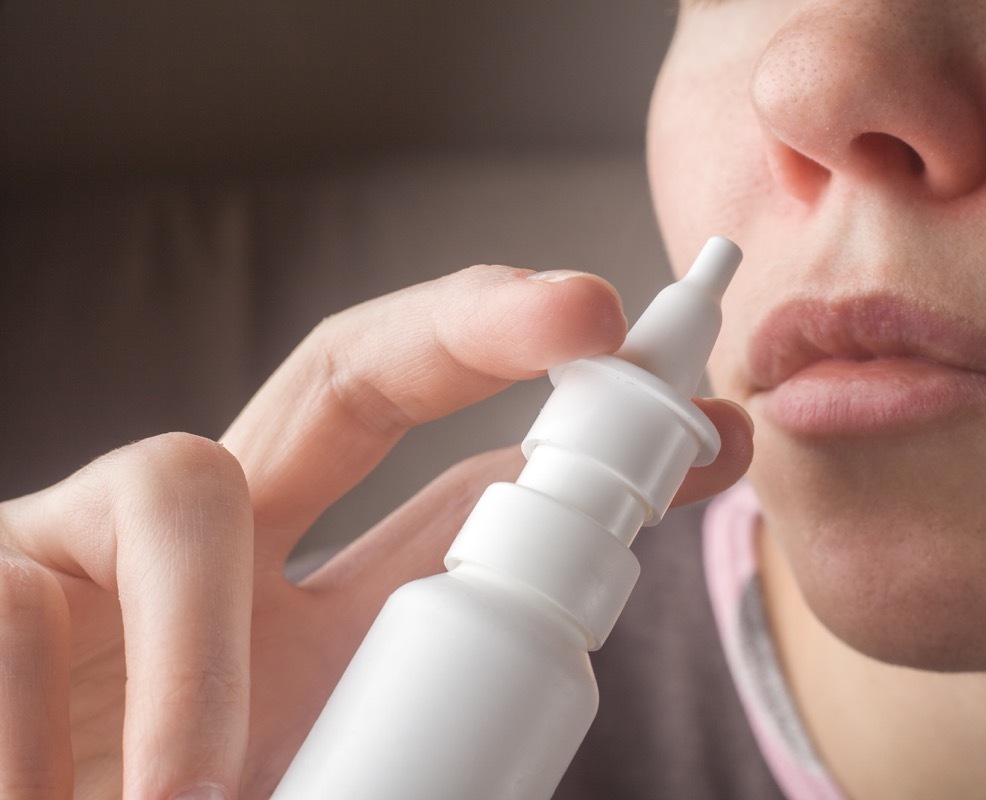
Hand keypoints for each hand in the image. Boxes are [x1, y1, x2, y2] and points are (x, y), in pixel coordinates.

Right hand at [0, 265, 753, 798]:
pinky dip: (84, 717)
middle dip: (475, 324)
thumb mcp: (325, 751)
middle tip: (590, 306)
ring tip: (190, 798)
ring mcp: (91, 536)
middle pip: (357, 372)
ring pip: (184, 485)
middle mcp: (218, 536)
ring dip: (205, 656)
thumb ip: (434, 702)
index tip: (712, 432)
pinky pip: (36, 607)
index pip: (457, 479)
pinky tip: (82, 798)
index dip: (577, 441)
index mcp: (311, 600)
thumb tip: (551, 680)